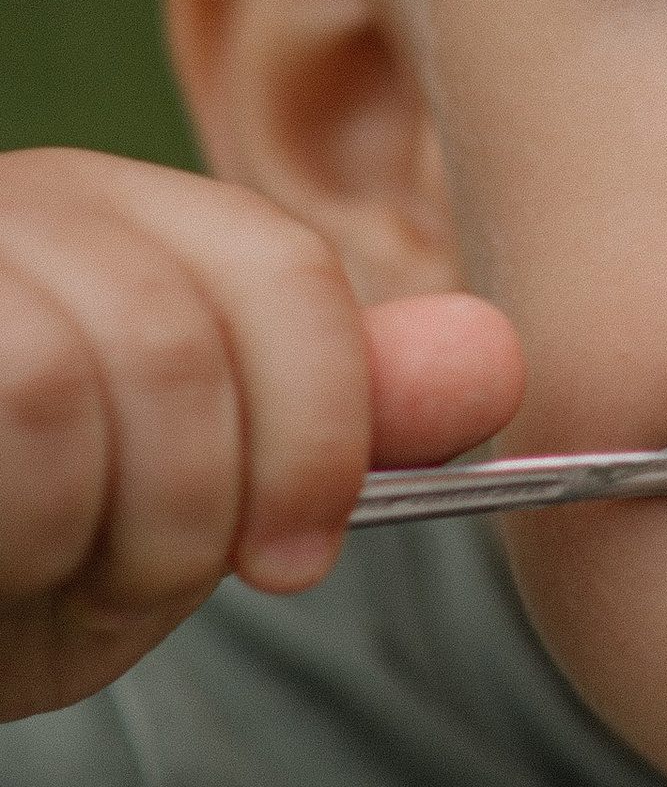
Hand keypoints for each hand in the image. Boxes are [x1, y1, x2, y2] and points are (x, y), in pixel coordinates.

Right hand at [0, 149, 521, 720]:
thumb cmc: (4, 574)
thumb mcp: (187, 512)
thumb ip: (333, 427)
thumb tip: (496, 358)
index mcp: (101, 221)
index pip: (276, 264)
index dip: (320, 425)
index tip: (291, 559)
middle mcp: (3, 205)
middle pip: (185, 327)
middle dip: (196, 506)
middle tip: (128, 580)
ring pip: (67, 373)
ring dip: (83, 532)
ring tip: (35, 569)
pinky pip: (2, 415)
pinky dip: (13, 539)